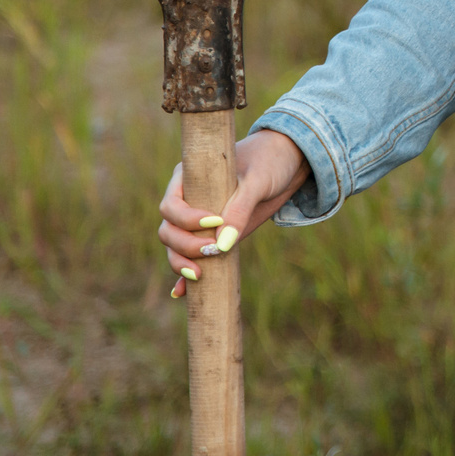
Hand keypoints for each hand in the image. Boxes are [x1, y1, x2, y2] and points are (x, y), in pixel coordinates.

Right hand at [158, 128, 310, 297]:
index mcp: (188, 179)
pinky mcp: (211, 237)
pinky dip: (184, 276)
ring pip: (175, 247)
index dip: (186, 219)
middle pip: (168, 231)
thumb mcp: (257, 181)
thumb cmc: (268, 162)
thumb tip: (221, 246)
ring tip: (199, 274)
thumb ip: (240, 208)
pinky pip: (191, 258)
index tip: (215, 221)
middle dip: (184, 246)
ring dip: (181, 262)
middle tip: (213, 250)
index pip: (170, 206)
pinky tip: (181, 293)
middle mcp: (187, 201)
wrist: (286, 164)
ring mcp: (197, 222)